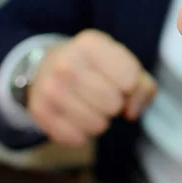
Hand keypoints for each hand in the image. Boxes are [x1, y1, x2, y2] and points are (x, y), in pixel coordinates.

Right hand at [28, 30, 156, 147]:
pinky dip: (83, 134)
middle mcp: (66, 62)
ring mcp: (49, 87)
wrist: (48, 65)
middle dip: (115, 105)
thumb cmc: (95, 67)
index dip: (130, 87)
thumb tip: (131, 112)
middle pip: (113, 104)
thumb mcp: (124, 64)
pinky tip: (77, 117)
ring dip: (100, 121)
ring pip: (97, 125)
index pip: (129, 79)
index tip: (120, 81)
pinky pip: (76, 138)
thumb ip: (142, 87)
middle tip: (104, 96)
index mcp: (90, 44)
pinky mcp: (39, 111)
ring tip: (91, 105)